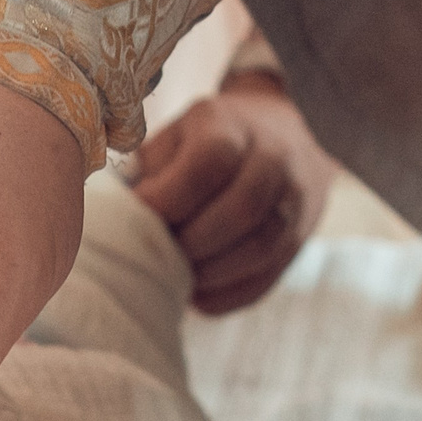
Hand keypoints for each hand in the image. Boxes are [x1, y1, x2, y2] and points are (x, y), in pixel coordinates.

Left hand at [131, 72, 337, 312]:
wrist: (285, 133)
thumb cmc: (212, 139)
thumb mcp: (178, 135)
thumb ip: (149, 169)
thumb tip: (121, 217)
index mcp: (233, 125)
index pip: (210, 162)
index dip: (170, 197)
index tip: (140, 216)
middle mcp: (275, 159)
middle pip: (241, 209)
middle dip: (192, 242)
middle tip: (159, 253)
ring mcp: (296, 201)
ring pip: (260, 249)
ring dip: (211, 274)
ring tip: (177, 276)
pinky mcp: (300, 238)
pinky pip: (267, 278)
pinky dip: (227, 295)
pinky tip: (199, 293)